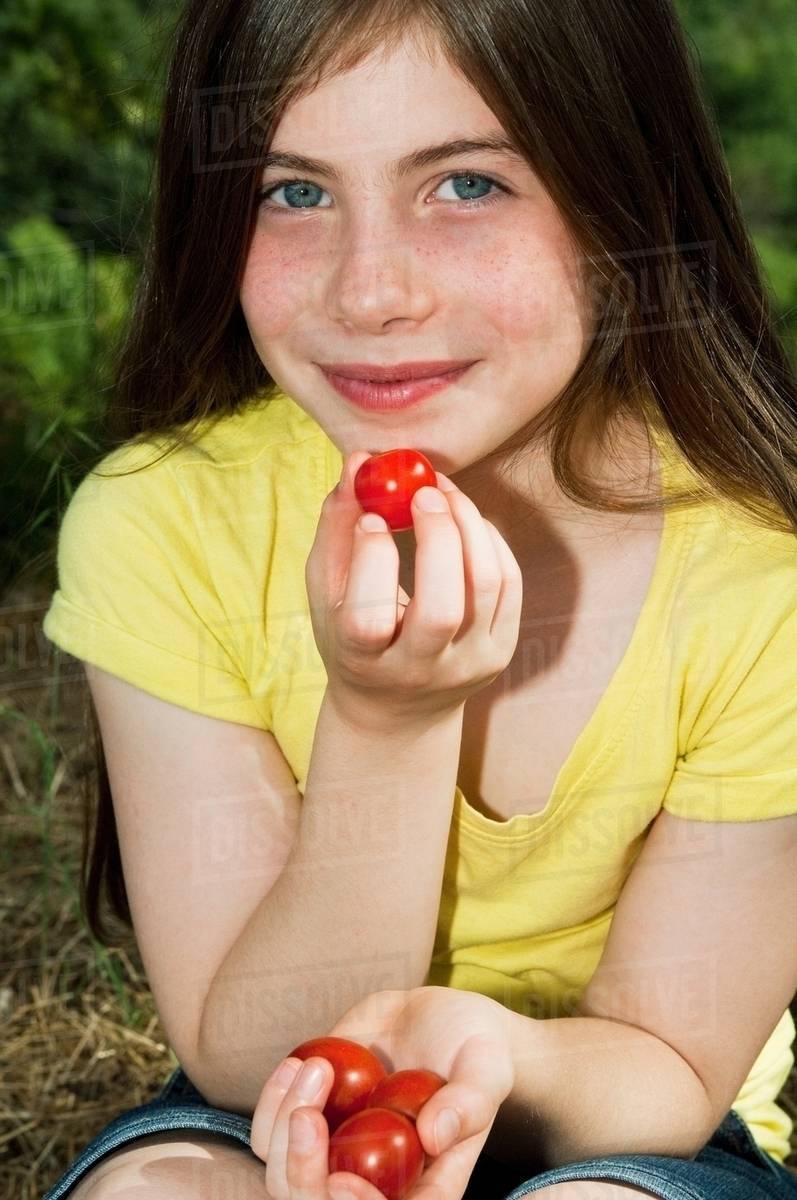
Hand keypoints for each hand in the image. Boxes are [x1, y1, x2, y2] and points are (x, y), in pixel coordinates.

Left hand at [252, 987, 515, 1199]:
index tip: (341, 1181)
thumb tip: (437, 1134)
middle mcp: (372, 1181)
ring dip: (284, 1126)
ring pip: (282, 1172)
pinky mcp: (313, 1119)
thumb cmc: (475, 1049)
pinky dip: (273, 1101)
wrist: (439, 1018)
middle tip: (307, 1116)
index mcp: (422, 1187)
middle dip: (301, 1172)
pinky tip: (298, 1063)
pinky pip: (271, 1131)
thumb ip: (470, 1102)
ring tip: (314, 1069)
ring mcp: (336, 1152)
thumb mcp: (486, 1067)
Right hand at [305, 450, 522, 729]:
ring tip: (444, 493)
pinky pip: (509, 584)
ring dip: (469, 526)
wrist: (397, 709)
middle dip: (438, 539)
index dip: (373, 562)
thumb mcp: (329, 593)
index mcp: (364, 663)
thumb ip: (336, 528)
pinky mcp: (501, 651)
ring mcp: (468, 665)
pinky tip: (466, 520)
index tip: (372, 517)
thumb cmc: (351, 638)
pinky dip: (490, 541)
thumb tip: (359, 462)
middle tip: (424, 491)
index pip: (368, 620)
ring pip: (485, 588)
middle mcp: (420, 672)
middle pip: (442, 611)